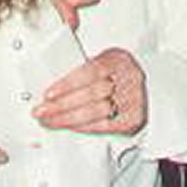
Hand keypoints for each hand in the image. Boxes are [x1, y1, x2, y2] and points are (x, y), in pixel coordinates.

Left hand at [32, 47, 146, 134]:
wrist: (144, 88)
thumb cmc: (114, 74)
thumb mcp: (101, 59)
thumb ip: (79, 64)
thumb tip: (52, 72)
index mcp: (118, 58)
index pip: (91, 70)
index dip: (68, 84)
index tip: (48, 94)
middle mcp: (130, 78)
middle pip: (91, 94)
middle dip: (61, 105)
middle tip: (41, 111)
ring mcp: (134, 100)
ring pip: (96, 112)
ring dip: (68, 119)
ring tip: (50, 121)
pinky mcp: (133, 119)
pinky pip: (105, 126)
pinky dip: (84, 127)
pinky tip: (70, 126)